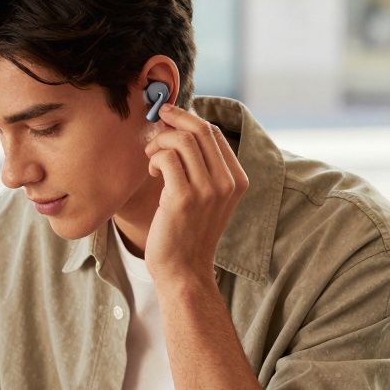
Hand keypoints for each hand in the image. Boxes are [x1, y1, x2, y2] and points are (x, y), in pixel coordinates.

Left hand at [142, 104, 248, 286]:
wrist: (184, 270)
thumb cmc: (188, 231)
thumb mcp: (207, 197)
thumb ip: (203, 167)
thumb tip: (180, 126)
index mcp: (237, 179)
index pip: (214, 132)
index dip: (188, 120)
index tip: (169, 120)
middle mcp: (227, 183)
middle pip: (201, 129)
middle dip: (174, 118)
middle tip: (156, 122)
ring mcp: (207, 190)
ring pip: (182, 140)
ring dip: (160, 141)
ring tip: (152, 157)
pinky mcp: (183, 198)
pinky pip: (166, 158)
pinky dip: (154, 158)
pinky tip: (152, 173)